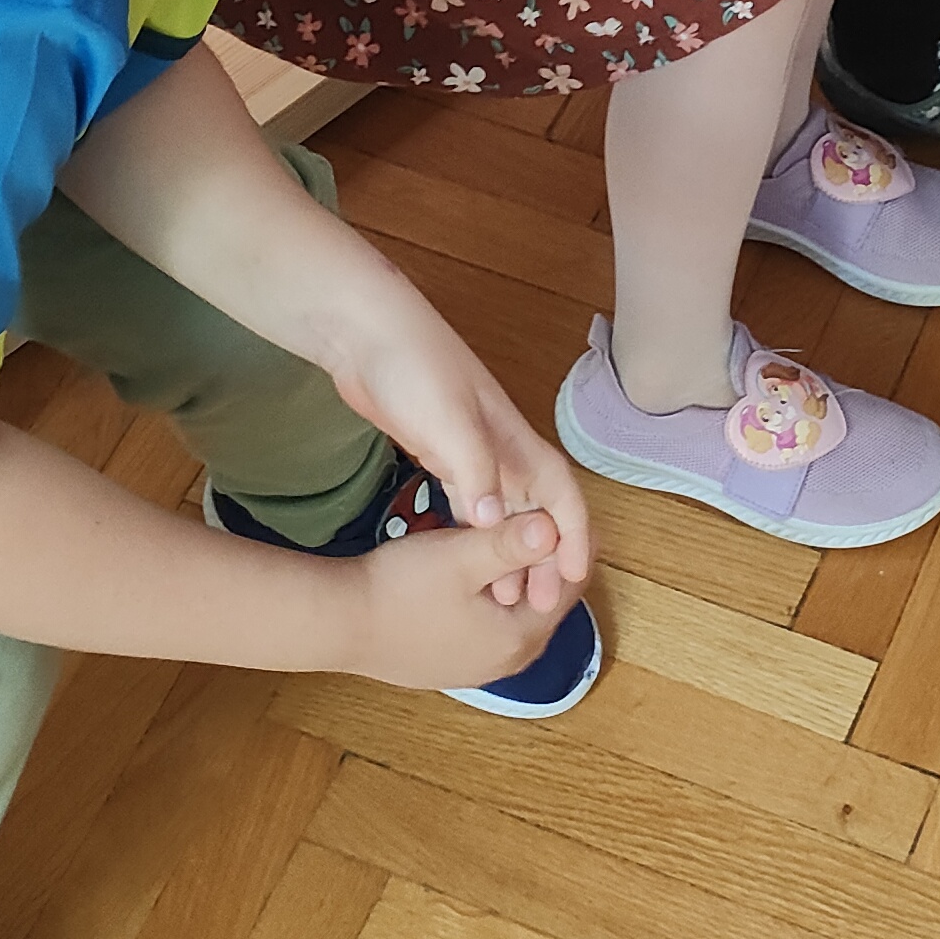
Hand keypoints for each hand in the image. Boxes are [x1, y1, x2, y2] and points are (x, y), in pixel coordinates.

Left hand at [322, 309, 594, 627]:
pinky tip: (470, 557)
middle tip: (542, 604)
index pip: (561, 493)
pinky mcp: (439, 452)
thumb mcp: (448, 420)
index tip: (574, 577)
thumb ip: (475, 470)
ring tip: (508, 598)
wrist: (365, 333)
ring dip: (511, 552)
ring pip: (504, 511)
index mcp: (512, 438)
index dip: (574, 535)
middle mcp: (500, 447)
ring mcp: (470, 450)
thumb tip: (496, 523)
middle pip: (537, 510)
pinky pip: (471, 503)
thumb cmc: (414, 367)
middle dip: (547, 556)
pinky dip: (476, 533)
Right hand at [346, 518, 578, 692]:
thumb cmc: (401, 588)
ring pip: (513, 613)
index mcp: (520, 639)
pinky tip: (472, 570)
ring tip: (506, 535)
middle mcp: (507, 662)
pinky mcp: (449, 665)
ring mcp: (476, 669)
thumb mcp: (462, 556)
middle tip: (538, 515)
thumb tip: (557, 524)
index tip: (565, 507)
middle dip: (544, 561)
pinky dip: (490, 597)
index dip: (572, 545)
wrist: (340, 624)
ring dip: (515, 578)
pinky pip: (486, 626)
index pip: (570, 587)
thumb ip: (512, 542)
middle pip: (544, 602)